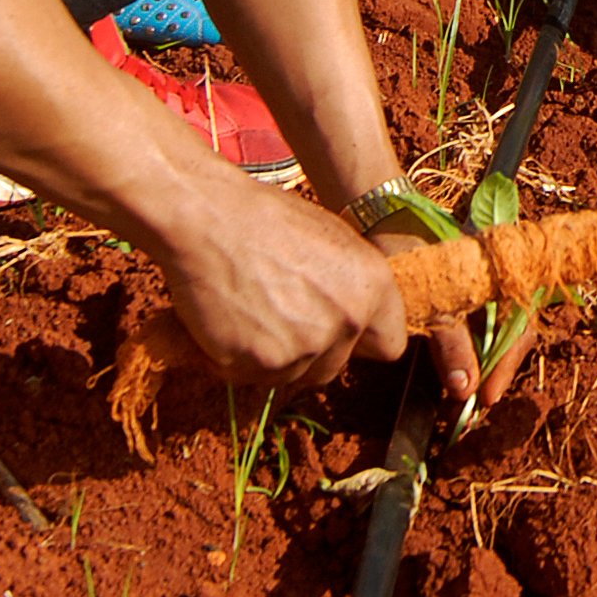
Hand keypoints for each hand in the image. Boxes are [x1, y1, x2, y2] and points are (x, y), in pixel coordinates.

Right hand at [158, 182, 410, 387]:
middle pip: (333, 368)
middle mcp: (349, 319)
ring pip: (290, 376)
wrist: (207, 219)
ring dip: (268, 356)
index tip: (336, 335)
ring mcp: (308, 345)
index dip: (359, 342)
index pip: (389, 345)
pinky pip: (250, 377)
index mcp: (373, 284)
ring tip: (246, 311)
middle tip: (274, 318)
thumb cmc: (263, 220)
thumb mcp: (330, 241)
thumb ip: (349, 287)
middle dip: (307, 353)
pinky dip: (233, 360)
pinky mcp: (265, 362)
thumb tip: (353, 320)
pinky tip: (223, 321)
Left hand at [371, 227, 538, 408]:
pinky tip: (459, 377)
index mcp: (501, 277)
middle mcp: (498, 285)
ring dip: (486, 368)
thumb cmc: (409, 251)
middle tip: (478, 406)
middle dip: (498, 371)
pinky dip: (471, 358)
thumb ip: (451, 343)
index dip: (506, 365)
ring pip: (499, 336)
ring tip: (469, 400)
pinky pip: (479, 332)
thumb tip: (467, 389)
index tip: (487, 397)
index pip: (519, 327)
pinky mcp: (461, 302)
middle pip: (514, 334)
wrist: (383, 221)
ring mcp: (481, 293)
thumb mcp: (431, 299)